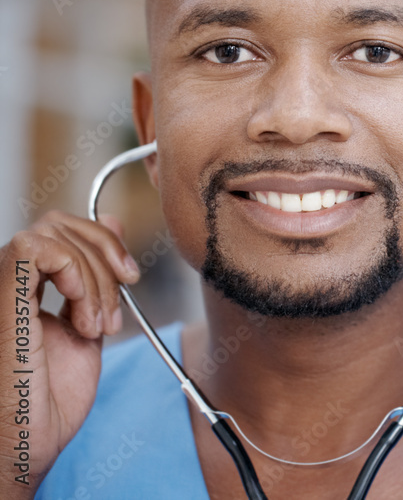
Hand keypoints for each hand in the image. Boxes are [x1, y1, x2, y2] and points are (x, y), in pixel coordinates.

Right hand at [0, 211, 139, 495]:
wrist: (31, 440)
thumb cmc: (52, 397)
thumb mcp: (90, 321)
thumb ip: (98, 275)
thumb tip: (113, 221)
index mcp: (27, 286)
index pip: (63, 228)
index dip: (104, 242)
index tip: (131, 277)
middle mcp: (9, 283)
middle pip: (60, 222)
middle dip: (104, 256)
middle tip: (114, 309)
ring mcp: (2, 291)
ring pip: (51, 233)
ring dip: (92, 279)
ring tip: (94, 327)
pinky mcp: (2, 302)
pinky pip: (33, 249)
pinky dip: (71, 271)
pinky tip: (77, 310)